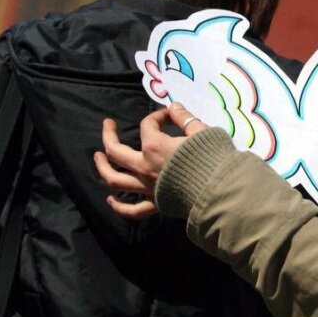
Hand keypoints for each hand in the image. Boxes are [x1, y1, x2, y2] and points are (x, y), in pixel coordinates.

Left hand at [94, 104, 207, 218]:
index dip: (157, 116)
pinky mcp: (155, 204)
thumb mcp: (201, 131)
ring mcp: (146, 187)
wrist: (219, 190)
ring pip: (115, 179)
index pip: (148, 125)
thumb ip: (184, 118)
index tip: (170, 115)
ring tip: (98, 158)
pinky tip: (111, 200)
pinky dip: (119, 206)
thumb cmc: (211, 158)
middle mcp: (144, 166)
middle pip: (115, 151)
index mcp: (154, 146)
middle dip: (108, 136)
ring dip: (103, 167)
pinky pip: (132, 209)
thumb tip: (173, 107)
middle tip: (108, 125)